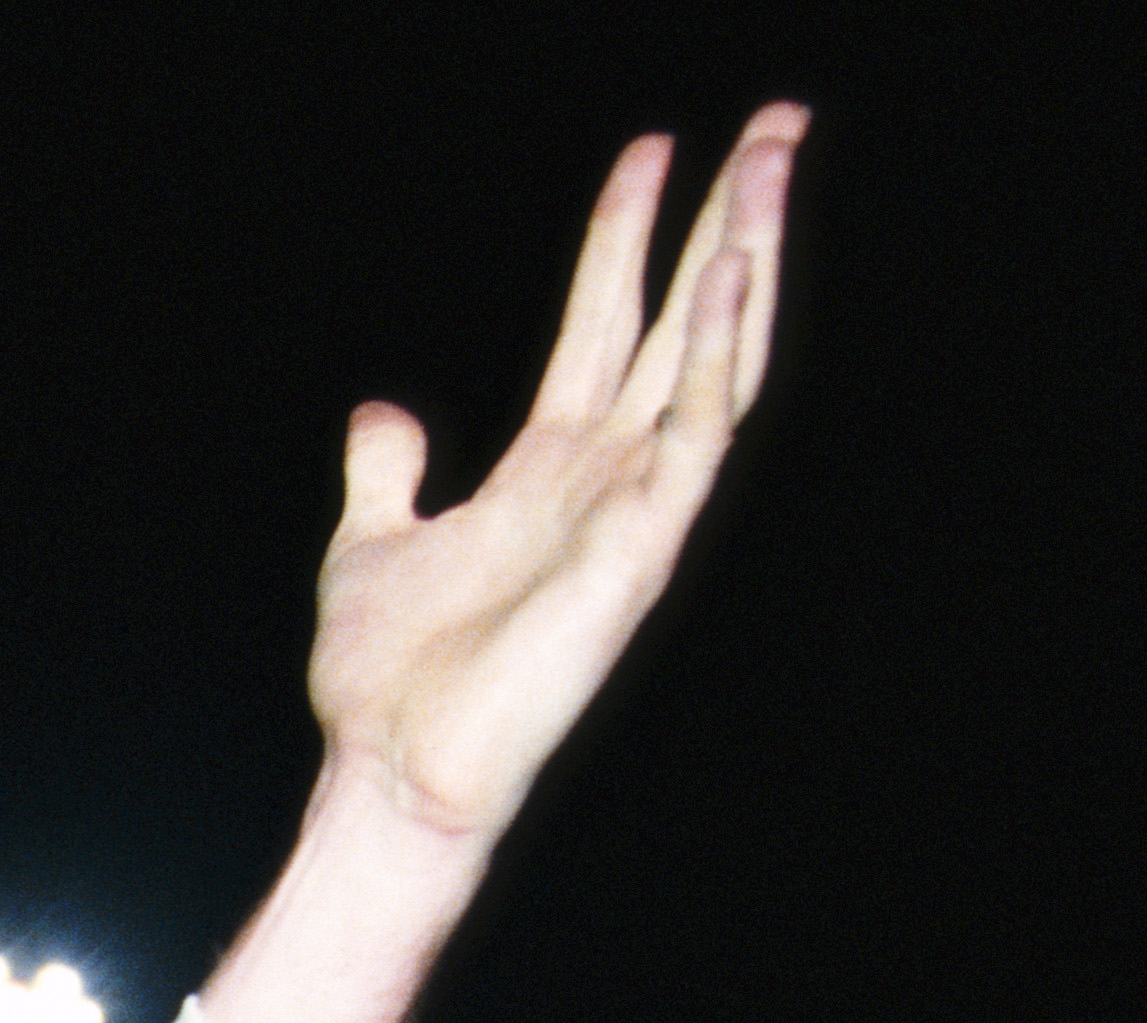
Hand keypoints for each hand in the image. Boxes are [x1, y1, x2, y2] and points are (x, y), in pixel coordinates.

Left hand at [304, 106, 805, 847]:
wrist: (393, 776)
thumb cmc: (388, 684)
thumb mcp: (370, 546)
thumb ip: (387, 476)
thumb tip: (383, 413)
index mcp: (550, 470)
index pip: (605, 325)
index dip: (627, 236)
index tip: (654, 149)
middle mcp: (607, 479)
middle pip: (684, 322)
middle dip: (730, 220)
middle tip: (776, 123)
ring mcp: (634, 510)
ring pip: (714, 359)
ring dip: (747, 259)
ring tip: (771, 162)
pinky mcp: (643, 549)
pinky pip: (698, 431)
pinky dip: (718, 352)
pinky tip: (727, 272)